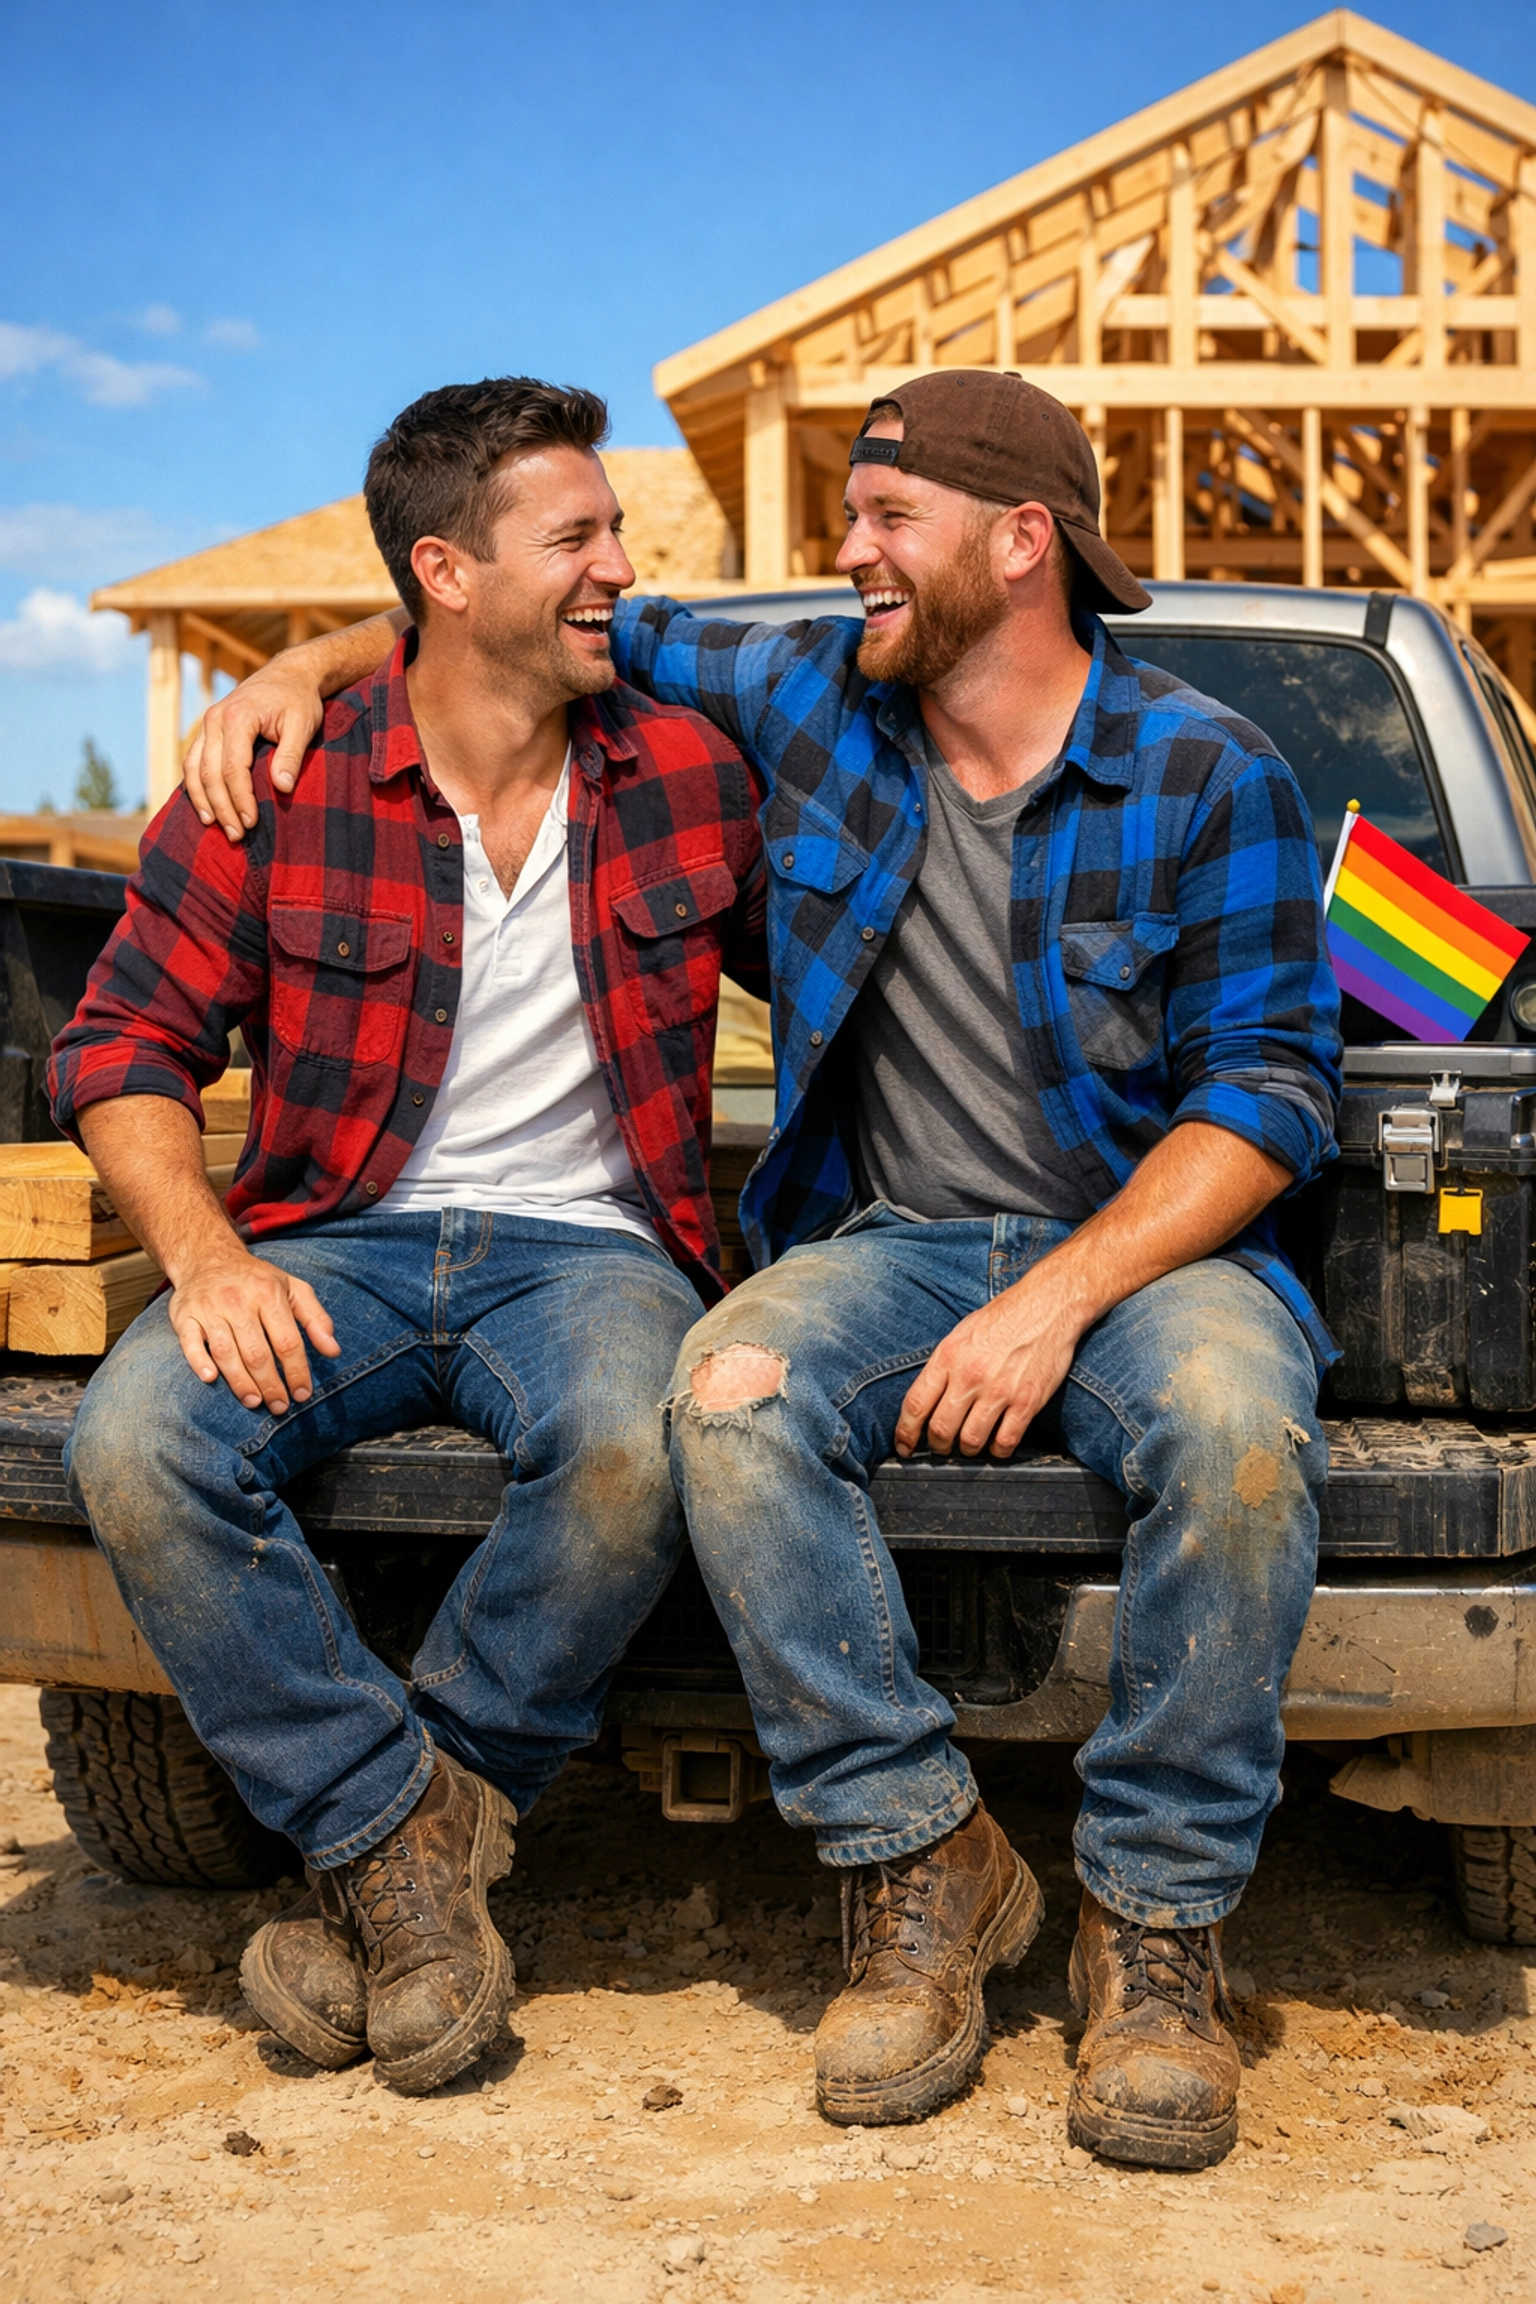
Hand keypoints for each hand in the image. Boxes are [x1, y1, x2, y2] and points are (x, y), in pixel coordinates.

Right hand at [167, 1250, 341, 1412]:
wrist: (208, 1258)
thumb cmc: (256, 1280)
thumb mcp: (293, 1288)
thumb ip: (316, 1319)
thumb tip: (334, 1350)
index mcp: (269, 1293)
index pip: (287, 1341)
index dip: (297, 1371)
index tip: (302, 1394)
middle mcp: (238, 1300)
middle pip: (257, 1353)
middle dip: (271, 1385)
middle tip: (280, 1406)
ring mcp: (209, 1308)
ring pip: (226, 1353)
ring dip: (241, 1383)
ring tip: (255, 1402)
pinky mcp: (184, 1315)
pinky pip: (189, 1342)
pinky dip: (199, 1361)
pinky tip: (210, 1379)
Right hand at [182, 658, 325, 840]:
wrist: (288, 674)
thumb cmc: (299, 700)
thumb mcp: (304, 724)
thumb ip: (291, 755)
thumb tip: (281, 788)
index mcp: (238, 717)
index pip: (232, 768)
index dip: (240, 799)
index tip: (252, 823)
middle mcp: (215, 719)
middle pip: (209, 772)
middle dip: (222, 807)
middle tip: (237, 835)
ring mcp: (207, 723)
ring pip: (193, 767)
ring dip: (202, 800)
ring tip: (214, 826)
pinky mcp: (207, 730)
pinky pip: (192, 760)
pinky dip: (195, 784)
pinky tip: (205, 806)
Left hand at [894, 1266, 1085, 1460]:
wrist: (1046, 1305)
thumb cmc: (1003, 1317)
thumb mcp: (961, 1334)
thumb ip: (943, 1366)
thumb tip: (927, 1399)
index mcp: (948, 1357)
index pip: (915, 1405)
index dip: (905, 1433)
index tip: (904, 1446)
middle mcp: (969, 1376)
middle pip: (940, 1430)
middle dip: (937, 1446)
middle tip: (941, 1447)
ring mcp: (998, 1391)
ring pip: (971, 1441)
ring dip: (967, 1451)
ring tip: (970, 1445)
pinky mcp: (1026, 1402)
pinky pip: (1005, 1441)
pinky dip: (998, 1450)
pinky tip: (997, 1443)